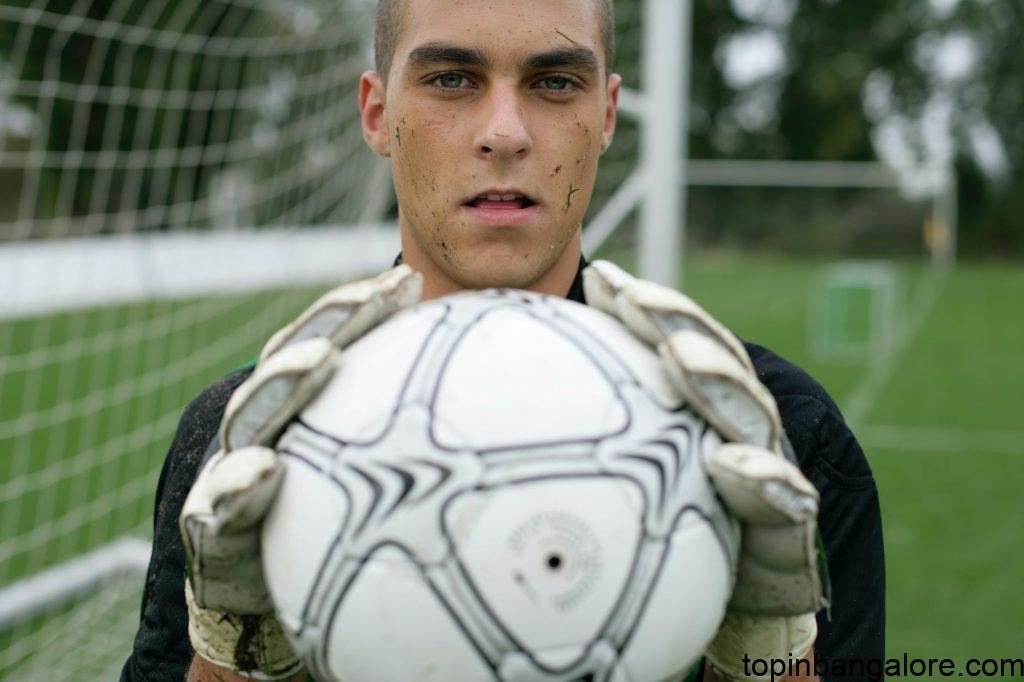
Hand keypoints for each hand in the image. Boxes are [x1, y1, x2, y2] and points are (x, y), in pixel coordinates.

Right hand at [179, 265, 420, 677]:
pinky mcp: (211, 522)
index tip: (408, 283)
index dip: (367, 310)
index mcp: (311, 414)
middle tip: (372, 299)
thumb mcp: (403, 506)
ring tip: (320, 361)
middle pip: (296, 361)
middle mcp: (272, 429)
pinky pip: (218, 501)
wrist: (278, 610)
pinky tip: (266, 471)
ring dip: (284, 381)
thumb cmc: (344, 545)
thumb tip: (527, 426)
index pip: (338, 347)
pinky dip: (238, 482)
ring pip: (254, 413)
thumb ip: (447, 464)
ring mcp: (236, 468)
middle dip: (332, 322)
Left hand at [582, 261, 826, 680]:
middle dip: (675, 324)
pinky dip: (766, 480)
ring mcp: (765, 471)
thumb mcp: (596, 518)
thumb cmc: (656, 560)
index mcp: (691, 420)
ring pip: (750, 414)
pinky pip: (785, 501)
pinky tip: (733, 466)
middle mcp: (730, 434)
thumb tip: (461, 436)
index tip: (600, 278)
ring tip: (682, 358)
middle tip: (633, 299)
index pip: (666, 352)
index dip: (639, 311)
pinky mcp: (790, 526)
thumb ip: (548, 468)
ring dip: (717, 380)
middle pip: (710, 365)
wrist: (737, 629)